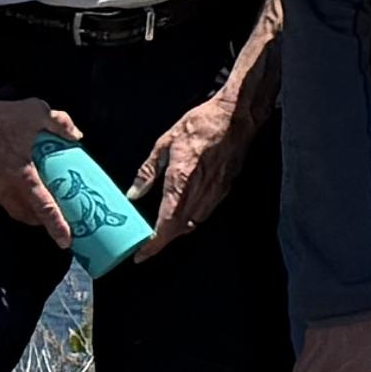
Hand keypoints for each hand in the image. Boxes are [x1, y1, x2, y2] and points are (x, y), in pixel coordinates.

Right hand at [0, 83, 83, 235]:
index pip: (43, 207)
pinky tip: (1, 176)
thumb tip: (77, 136)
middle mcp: (0, 186)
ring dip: (19, 205)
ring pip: (5, 205)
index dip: (56, 226)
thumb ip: (60, 124)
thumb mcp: (36, 112)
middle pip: (25, 214)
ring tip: (29, 195)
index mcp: (21, 173)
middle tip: (51, 215)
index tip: (65, 242)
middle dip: (39, 220)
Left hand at [134, 81, 261, 240]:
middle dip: (162, 241)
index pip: (167, 222)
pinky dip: (191, 218)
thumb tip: (134, 192)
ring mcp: (215, 191)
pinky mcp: (225, 188)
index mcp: (182, 179)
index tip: (141, 254)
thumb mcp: (165, 142)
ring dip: (176, 230)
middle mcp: (200, 190)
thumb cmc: (201, 124)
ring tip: (161, 231)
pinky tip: (182, 213)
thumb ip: (149, 171)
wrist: (236, 117)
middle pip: (180, 228)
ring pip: (194, 222)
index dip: (154, 243)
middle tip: (146, 246)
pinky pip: (205, 212)